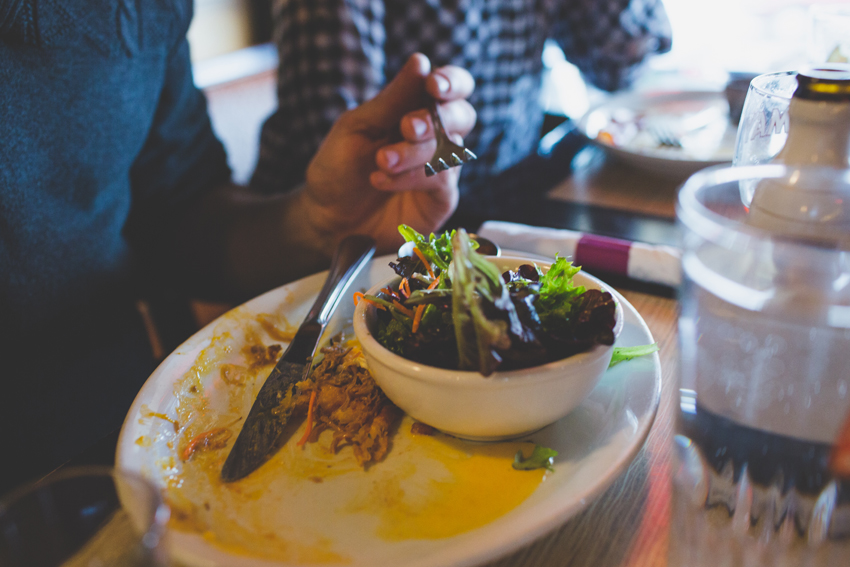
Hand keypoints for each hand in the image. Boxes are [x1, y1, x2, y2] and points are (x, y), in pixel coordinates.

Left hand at [301, 53, 475, 253]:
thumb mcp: (357, 127)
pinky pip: (442, 180)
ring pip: (451, 149)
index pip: (451, 87)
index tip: (434, 85)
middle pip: (462, 115)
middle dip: (435, 119)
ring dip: (414, 152)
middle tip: (406, 127)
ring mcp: (440, 168)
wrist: (327, 219)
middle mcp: (434, 136)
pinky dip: (412, 177)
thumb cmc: (339, 169)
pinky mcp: (440, 198)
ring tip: (380, 161)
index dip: (452, 82)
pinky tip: (381, 180)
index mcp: (415, 108)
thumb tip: (421, 61)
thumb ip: (392, 100)